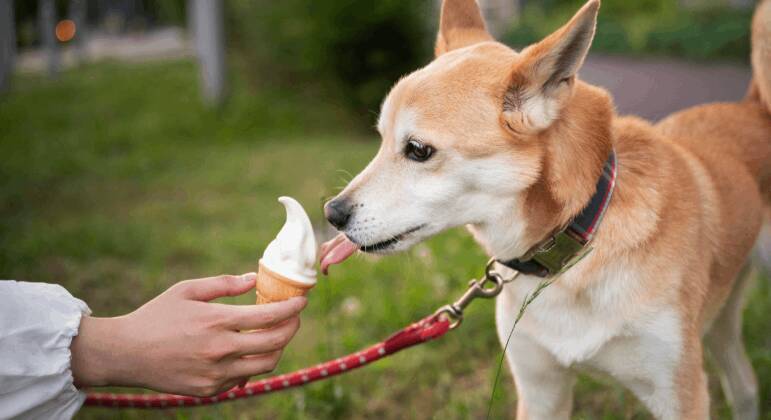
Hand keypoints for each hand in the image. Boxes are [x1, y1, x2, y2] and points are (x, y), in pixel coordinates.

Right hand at [70, 273, 306, 396]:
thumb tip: (255, 279)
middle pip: (275, 343)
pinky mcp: (209, 390)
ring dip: (278, 349)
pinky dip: (252, 365)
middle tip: (294, 318)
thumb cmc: (157, 316)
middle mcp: (220, 350)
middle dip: (292, 328)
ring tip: (275, 335)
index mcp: (216, 321)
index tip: (302, 302)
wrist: (126, 353)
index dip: (292, 308)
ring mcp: (216, 374)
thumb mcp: (187, 290)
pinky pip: (243, 379)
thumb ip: (224, 284)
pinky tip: (248, 351)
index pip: (269, 316)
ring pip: (265, 365)